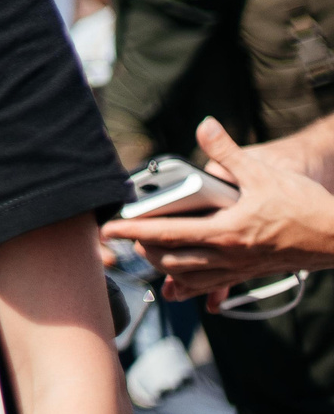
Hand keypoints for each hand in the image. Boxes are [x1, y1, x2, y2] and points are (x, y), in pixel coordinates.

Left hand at [101, 117, 333, 305]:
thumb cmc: (304, 206)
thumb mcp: (263, 174)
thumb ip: (228, 152)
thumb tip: (205, 126)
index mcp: (224, 232)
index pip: (166, 234)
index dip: (133, 231)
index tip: (108, 230)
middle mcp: (228, 256)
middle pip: (171, 260)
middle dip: (142, 250)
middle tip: (123, 237)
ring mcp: (239, 268)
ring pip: (189, 276)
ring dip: (163, 268)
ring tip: (145, 255)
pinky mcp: (250, 272)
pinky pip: (213, 285)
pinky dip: (191, 286)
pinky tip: (180, 288)